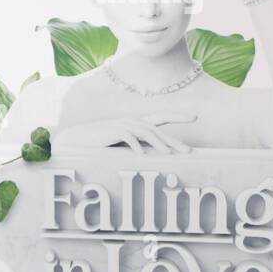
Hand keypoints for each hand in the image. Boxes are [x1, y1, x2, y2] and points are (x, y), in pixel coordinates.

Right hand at [55, 113, 196, 154]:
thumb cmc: (101, 143)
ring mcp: (123, 124)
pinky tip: (142, 155)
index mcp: (136, 122)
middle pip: (158, 129)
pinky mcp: (113, 131)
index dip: (177, 116)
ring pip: (146, 133)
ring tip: (170, 154)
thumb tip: (154, 155)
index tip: (194, 117)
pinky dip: (135, 146)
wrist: (78, 139)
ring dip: (159, 144)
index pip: (160, 117)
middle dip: (174, 140)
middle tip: (188, 151)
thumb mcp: (122, 144)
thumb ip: (137, 145)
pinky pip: (128, 138)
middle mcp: (132, 121)